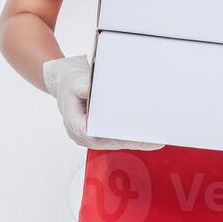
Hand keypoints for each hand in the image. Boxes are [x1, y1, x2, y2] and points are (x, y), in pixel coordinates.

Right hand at [41, 55, 163, 151]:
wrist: (65, 81)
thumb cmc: (70, 81)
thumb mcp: (74, 80)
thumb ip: (81, 85)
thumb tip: (89, 88)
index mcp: (74, 124)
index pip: (96, 135)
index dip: (115, 138)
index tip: (133, 137)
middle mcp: (83, 134)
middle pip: (110, 141)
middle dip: (133, 142)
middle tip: (155, 141)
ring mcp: (92, 135)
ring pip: (115, 141)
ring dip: (136, 141)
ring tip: (157, 139)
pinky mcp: (100, 131)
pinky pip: (117, 136)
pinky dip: (133, 136)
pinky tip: (150, 134)